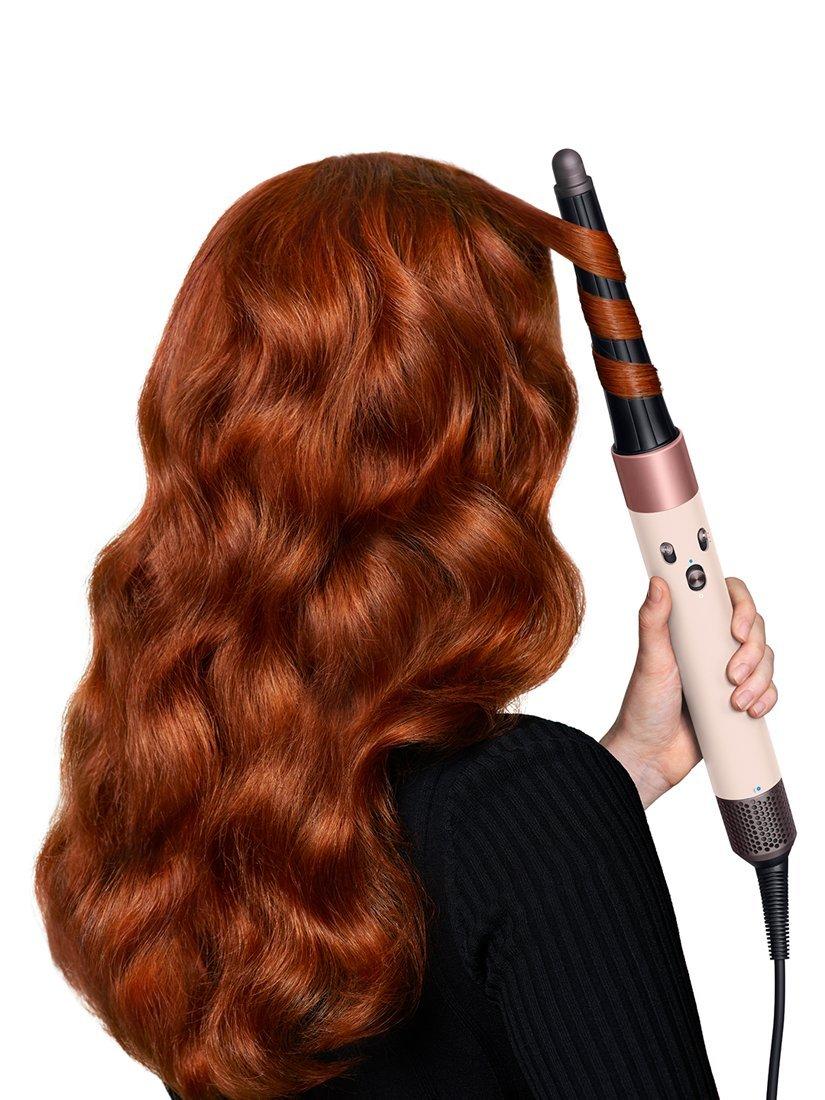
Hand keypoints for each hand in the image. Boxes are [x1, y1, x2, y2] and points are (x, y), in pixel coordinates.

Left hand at [601, 576, 776, 807]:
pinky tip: (750, 710)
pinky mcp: (738, 698)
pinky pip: (768, 690)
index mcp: (691, 630)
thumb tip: (657, 583)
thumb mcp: (650, 661)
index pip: (727, 600)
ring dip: (759, 679)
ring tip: (735, 700)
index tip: (736, 628)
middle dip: (752, 651)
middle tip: (732, 674)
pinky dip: (765, 698)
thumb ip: (652, 621)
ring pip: (765, 660)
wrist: (650, 755)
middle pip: (754, 630)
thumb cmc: (643, 706)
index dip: (742, 606)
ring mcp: (726, 673)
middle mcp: (711, 646)